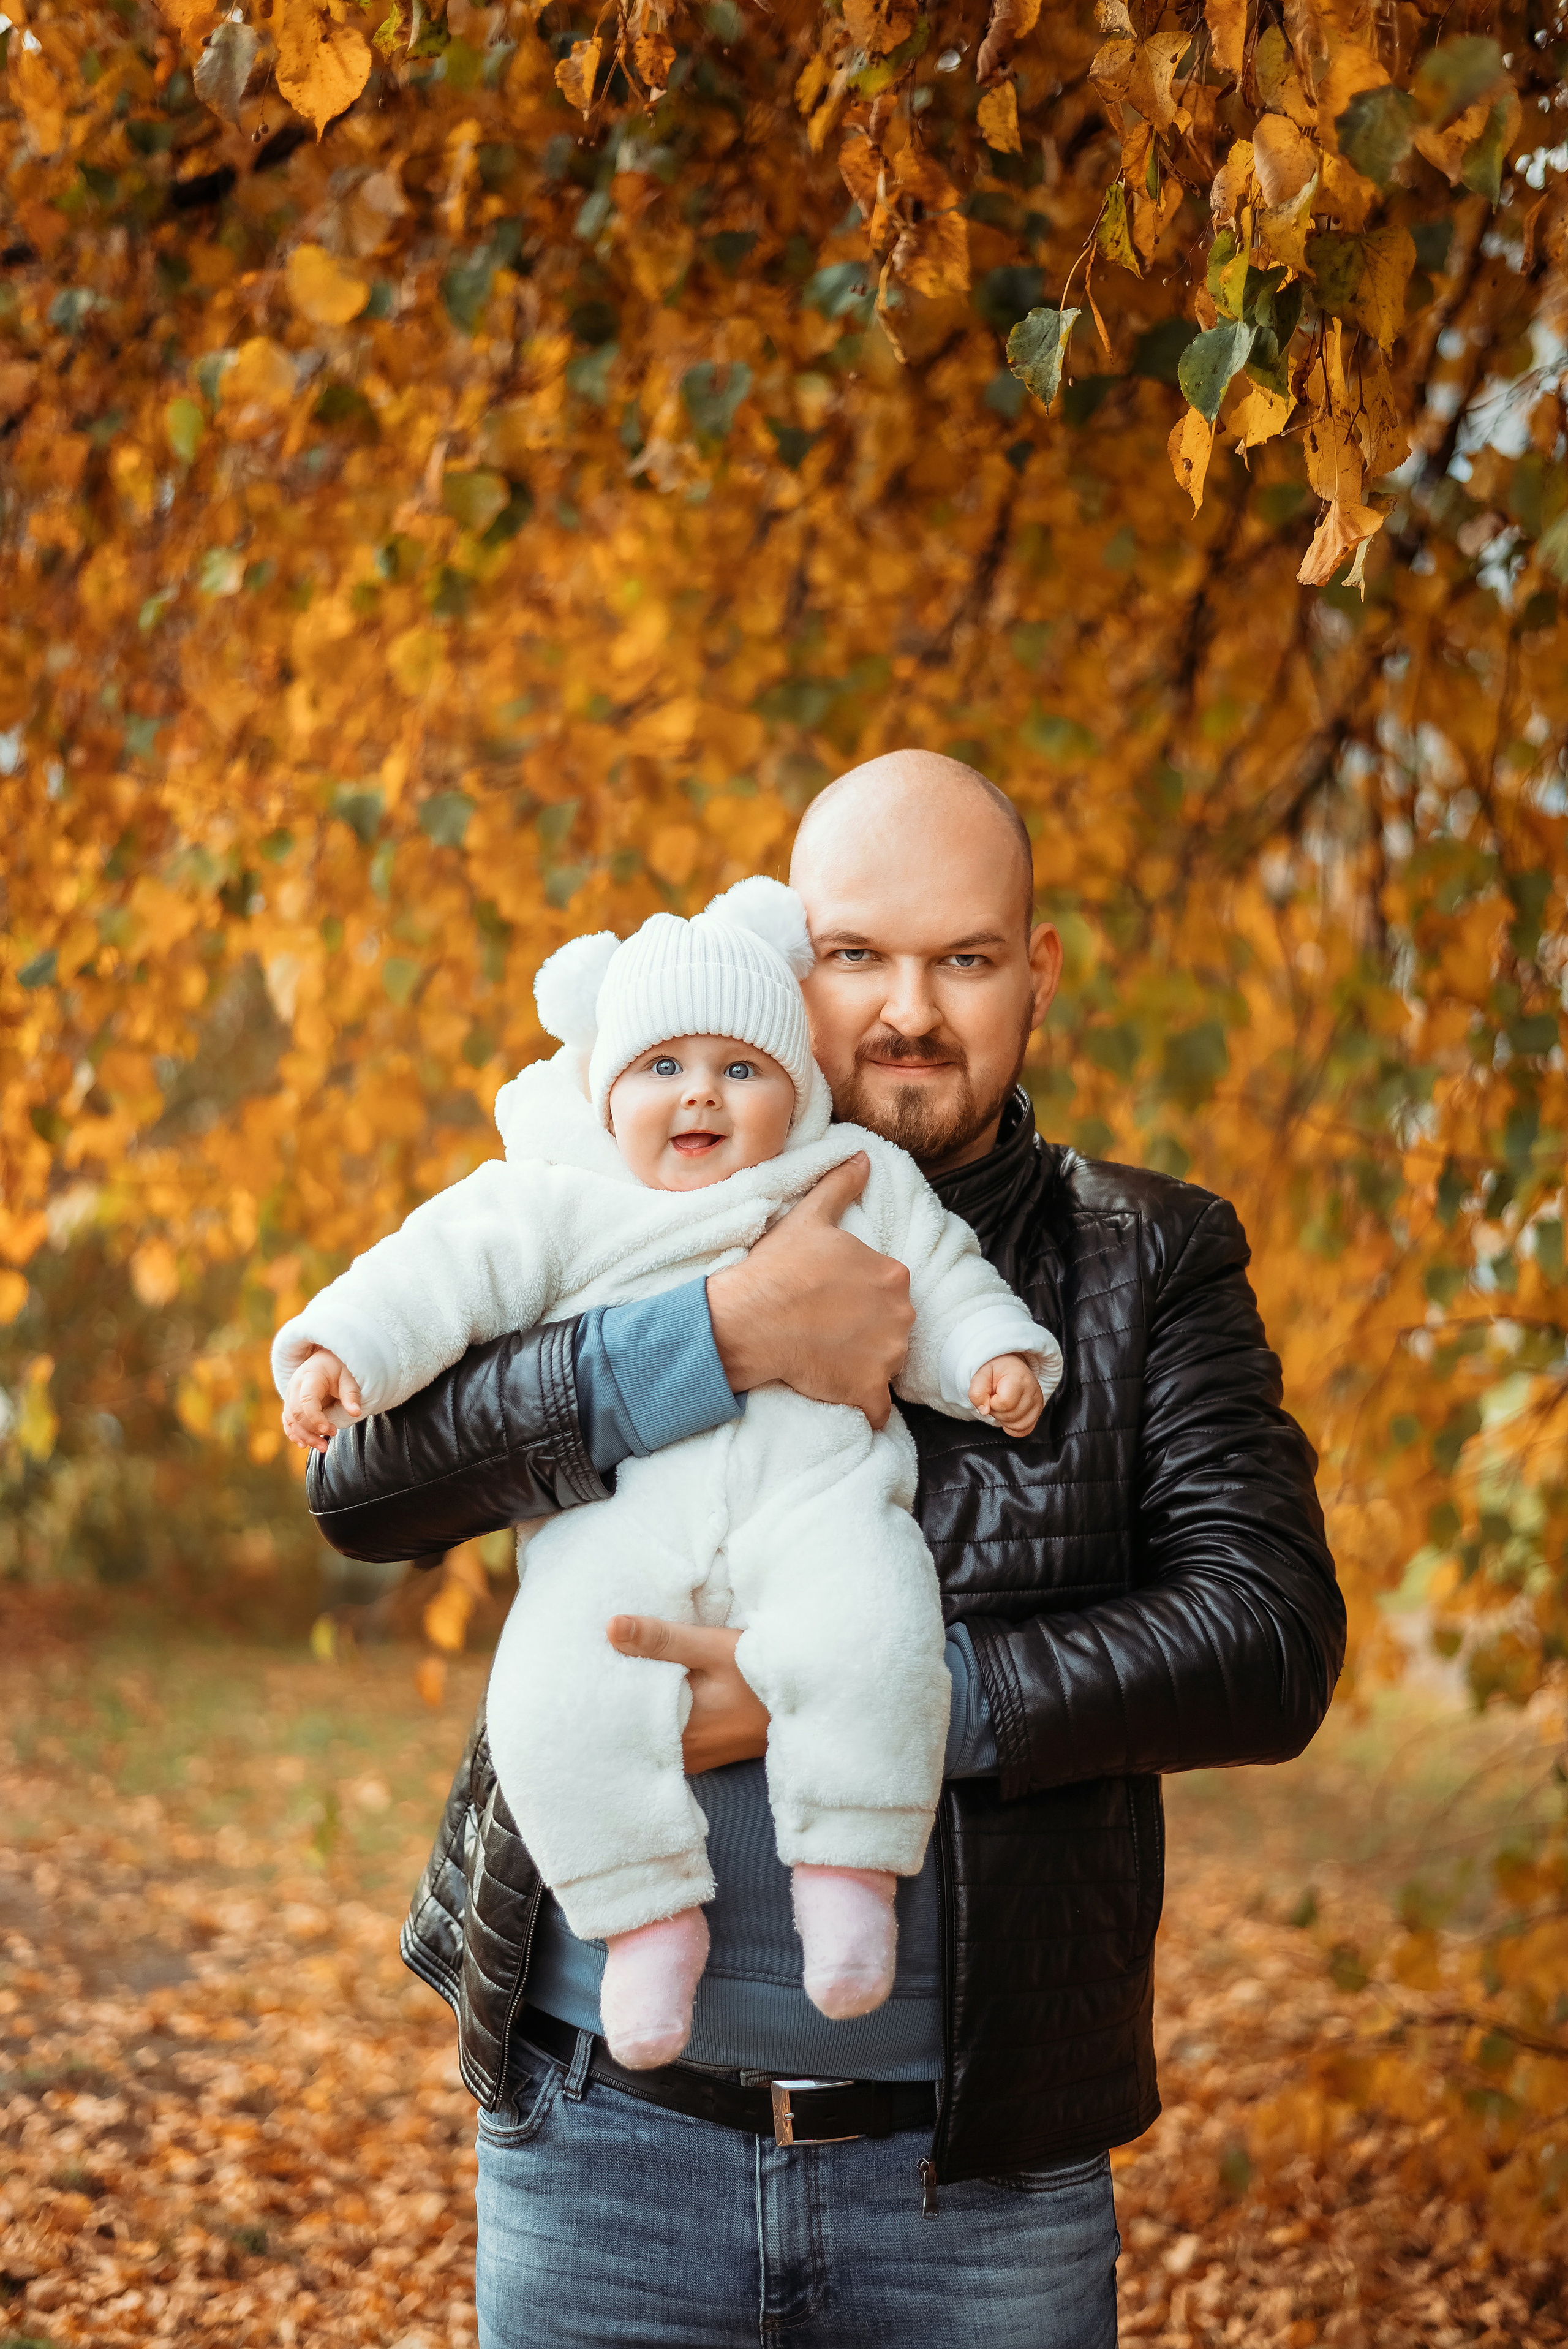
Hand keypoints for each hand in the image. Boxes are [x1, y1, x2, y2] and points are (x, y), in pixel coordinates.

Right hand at [282, 1348, 362, 1453]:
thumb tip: (356, 1412)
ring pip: (290, 1420)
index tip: (329, 1429)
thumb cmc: (337, 1367)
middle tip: (333, 1435)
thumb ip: (351, 1394)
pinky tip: (305, 1445)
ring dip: (305, 1436)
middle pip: (296, 1413)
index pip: (307, 1400)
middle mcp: (295, 1387)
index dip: (315, 1417)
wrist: (322, 1359)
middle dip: (312, 1430)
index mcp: (310, 1377)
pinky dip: (295, 1434)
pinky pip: (288, 1422)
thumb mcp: (348, 1376)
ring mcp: (290, 1396)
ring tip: (323, 1447)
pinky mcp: (290, 1404)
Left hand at [606, 1616, 769, 1774]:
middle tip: (607, 1661)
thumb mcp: (712, 1648)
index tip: (597, 1660)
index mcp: (677, 1733)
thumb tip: (611, 1628)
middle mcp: (681, 1755)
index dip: (611, 1685)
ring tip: (629, 1671)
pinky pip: (670, 1735)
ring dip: (645, 1704)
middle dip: (624, 1694)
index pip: (625, 1712)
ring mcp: (693, 1759)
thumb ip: (661, 1639)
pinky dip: (663, 1713)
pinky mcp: (704, 1754)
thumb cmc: (761, 1674)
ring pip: (653, 1729)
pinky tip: (662, 1690)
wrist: (808, 1703)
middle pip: (637, 1722)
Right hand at [705, 1154, 913, 1428]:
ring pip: (886, 1363)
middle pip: (892, 1326)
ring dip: (864, 1364)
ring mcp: (887, 1356)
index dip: (860, 1296)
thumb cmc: (777, 1269)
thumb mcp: (810, 1219)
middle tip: (826, 1329)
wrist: (749, 1320)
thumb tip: (863, 1156)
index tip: (831, 1299)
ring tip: (826, 1356)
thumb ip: (841, 1186)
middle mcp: (901, 1314)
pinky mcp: (868, 1391)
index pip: (888, 1289)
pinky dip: (865, 1407)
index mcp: (892, 1273)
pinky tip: (841, 1395)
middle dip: (867, 1329)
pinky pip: (878, 1409)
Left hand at [969, 1354, 1043, 1437]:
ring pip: (1018, 1425)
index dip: (991, 1402)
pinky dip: (1012, 1426)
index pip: (1004, 1403)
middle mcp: (1032, 1390)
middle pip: (1010, 1416)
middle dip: (996, 1411)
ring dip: (1004, 1419)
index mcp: (1019, 1377)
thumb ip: (977, 1391)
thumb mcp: (981, 1374)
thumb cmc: (995, 1371)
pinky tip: (1008, 1413)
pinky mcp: (1037, 1412)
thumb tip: (984, 1410)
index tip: (991, 1393)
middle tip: (996, 1397)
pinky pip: (1024, 1430)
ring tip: (1002, 1403)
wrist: (1009, 1367)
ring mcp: (1037, 1402)